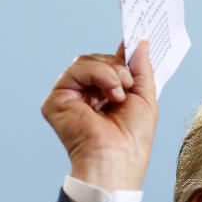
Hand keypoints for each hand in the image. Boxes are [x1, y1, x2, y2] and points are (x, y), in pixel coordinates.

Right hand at [40, 41, 157, 190]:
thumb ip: (141, 69)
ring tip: (120, 93)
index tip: (134, 41)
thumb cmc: (133, 140)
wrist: (118, 160)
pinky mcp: (57, 100)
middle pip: (97, 60)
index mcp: (104, 98)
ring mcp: (69, 97)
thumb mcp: (145, 98)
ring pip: (86, 61)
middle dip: (118, 66)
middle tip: (129, 84)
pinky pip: (75, 70)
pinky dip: (98, 74)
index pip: (108, 67)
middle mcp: (85, 96)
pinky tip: (110, 93)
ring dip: (110, 71)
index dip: (120, 55)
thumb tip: (139, 43)